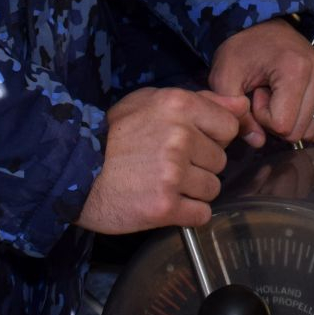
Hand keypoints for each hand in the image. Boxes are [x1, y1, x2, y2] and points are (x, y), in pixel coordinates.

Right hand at [75, 87, 246, 233]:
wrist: (71, 172)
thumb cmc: (111, 135)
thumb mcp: (150, 102)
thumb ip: (200, 100)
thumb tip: (241, 105)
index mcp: (179, 106)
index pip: (228, 126)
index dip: (213, 137)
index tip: (193, 143)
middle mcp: (180, 138)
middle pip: (221, 160)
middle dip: (201, 165)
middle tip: (169, 165)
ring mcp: (173, 174)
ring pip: (213, 188)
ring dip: (194, 191)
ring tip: (165, 184)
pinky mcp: (165, 207)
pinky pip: (201, 214)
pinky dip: (188, 213)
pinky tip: (167, 204)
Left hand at [209, 18, 313, 144]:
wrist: (261, 24)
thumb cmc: (241, 50)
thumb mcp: (225, 78)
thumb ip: (237, 113)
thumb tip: (258, 143)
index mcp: (295, 70)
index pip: (282, 125)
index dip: (262, 117)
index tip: (255, 92)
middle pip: (298, 131)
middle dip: (275, 120)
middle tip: (265, 93)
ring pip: (311, 130)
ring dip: (289, 119)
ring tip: (276, 94)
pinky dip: (301, 118)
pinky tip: (288, 97)